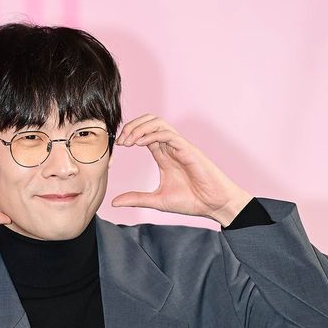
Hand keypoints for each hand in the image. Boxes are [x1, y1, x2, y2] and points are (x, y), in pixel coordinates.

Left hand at [111, 114, 252, 226]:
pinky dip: (151, 135)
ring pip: (158, 123)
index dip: (129, 135)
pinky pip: (167, 134)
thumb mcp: (156, 201)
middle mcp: (171, 147)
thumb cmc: (192, 201)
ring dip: (140, 127)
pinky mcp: (187, 149)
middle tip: (120, 141)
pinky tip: (140, 143)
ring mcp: (180, 146)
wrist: (214, 205)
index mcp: (164, 155)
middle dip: (132, 126)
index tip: (118, 146)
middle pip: (149, 122)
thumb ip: (136, 199)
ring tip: (128, 140)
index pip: (144, 134)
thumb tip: (113, 202)